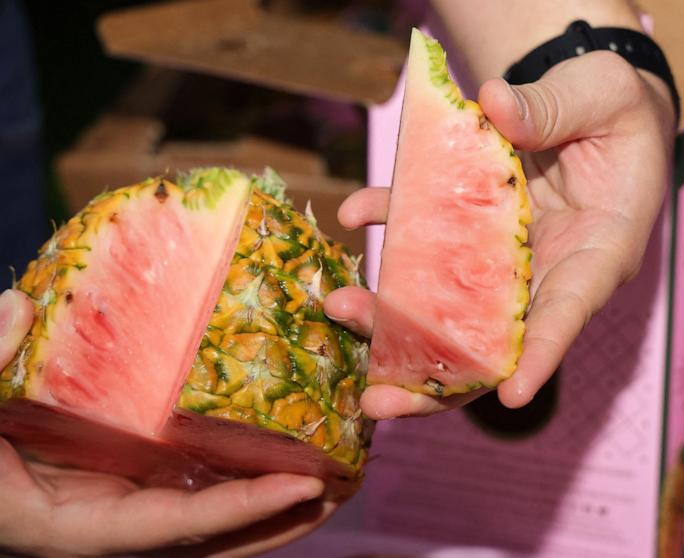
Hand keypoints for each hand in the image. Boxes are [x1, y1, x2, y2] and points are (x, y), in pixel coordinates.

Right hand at [0, 289, 334, 557]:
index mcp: (80, 528)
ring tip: (341, 469)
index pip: (178, 527)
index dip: (241, 511)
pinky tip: (285, 444)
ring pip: (218, 519)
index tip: (305, 485)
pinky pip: (200, 489)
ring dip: (279, 502)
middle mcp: (119, 527)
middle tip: (350, 485)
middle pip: (219, 539)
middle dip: (285, 520)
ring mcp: (132, 510)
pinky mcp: (133, 487)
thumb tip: (17, 306)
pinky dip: (244, 476)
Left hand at [327, 51, 675, 418]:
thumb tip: (493, 107)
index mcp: (599, 250)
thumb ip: (555, 108)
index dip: (544, 354)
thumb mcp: (602, 95)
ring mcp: (504, 257)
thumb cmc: (616, 108)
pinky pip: (428, 241)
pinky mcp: (472, 230)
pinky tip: (358, 212)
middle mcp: (548, 269)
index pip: (572, 310)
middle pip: (494, 340)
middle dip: (436, 376)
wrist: (591, 105)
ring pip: (450, 307)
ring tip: (338, 306)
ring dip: (392, 315)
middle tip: (379, 402)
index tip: (513, 394)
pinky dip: (393, 228)